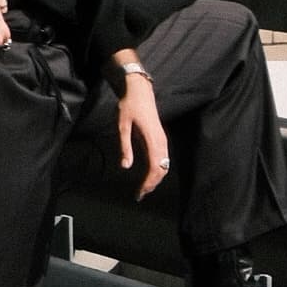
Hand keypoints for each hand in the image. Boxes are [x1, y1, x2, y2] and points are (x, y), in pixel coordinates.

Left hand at [112, 63, 168, 198]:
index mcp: (152, 139)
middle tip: (140, 195)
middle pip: (161, 169)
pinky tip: (149, 176)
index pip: (154, 167)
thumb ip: (124, 146)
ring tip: (143, 189)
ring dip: (155, 179)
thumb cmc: (129, 106)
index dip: (148, 182)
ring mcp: (162, 140)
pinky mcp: (160, 139)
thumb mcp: (122, 126)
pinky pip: (163, 159)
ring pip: (164, 165)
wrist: (140, 91)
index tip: (140, 193)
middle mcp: (161, 141)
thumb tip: (125, 166)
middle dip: (152, 184)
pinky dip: (157, 170)